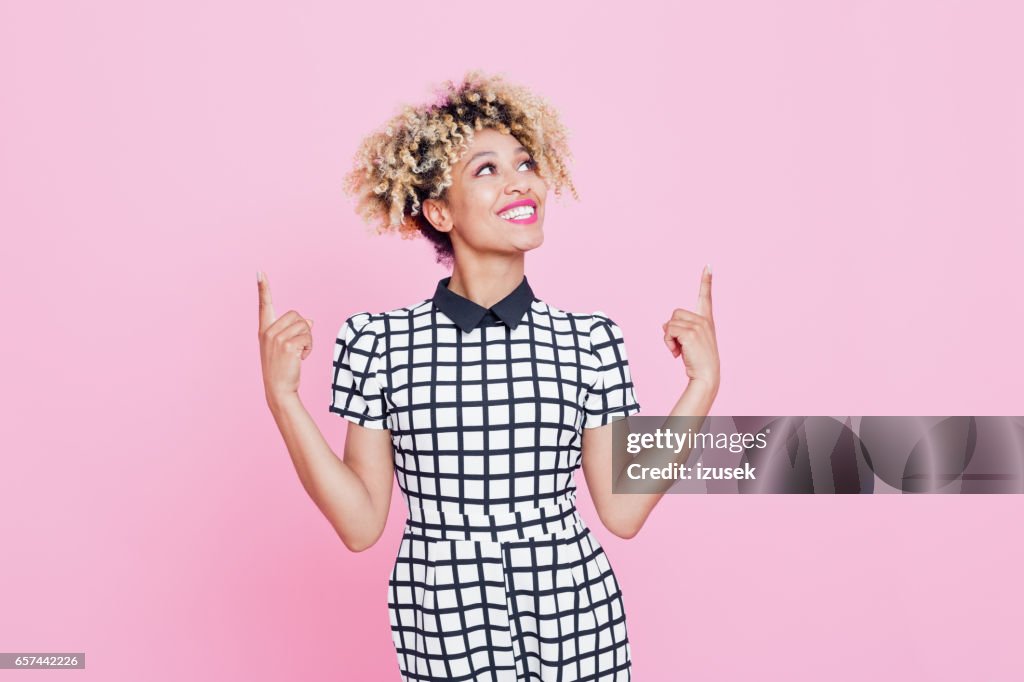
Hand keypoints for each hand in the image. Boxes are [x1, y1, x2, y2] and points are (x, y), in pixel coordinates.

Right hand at [258, 271, 313, 403]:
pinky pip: (308, 336)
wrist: (278, 389)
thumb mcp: (285, 347)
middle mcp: (268, 331)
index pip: (264, 305)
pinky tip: (302, 358)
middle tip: (298, 346)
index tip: (260, 272)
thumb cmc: (282, 368)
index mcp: (264, 330)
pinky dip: (310, 347)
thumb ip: (293, 331)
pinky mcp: (288, 345)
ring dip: (308, 339)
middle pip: (296, 315)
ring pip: (305, 325)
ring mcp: (277, 338)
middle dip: (303, 329)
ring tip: (299, 354)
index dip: (263, 288)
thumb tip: (310, 320)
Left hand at [662, 265, 719, 391]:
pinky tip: (676, 353)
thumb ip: (679, 329)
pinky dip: (667, 342)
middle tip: (679, 346)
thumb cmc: (698, 361)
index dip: (706, 281)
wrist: (706, 375)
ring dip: (668, 338)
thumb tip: (664, 325)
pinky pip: (668, 330)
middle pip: (675, 313)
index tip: (708, 265)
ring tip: (678, 351)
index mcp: (707, 320)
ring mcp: (699, 325)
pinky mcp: (691, 332)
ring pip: (670, 323)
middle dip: (671, 329)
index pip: (706, 296)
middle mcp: (704, 320)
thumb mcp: (689, 341)